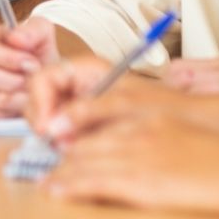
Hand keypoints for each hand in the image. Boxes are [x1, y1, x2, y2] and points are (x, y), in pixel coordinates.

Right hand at [0, 14, 55, 117]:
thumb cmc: (36, 54)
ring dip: (16, 98)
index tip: (31, 63)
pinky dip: (8, 112)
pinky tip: (16, 102)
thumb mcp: (42, 34)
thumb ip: (32, 30)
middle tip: (31, 81)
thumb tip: (15, 38)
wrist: (38, 77)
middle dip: (13, 81)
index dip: (8, 59)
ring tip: (28, 92)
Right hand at [24, 55, 179, 143]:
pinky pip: (56, 133)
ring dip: (51, 134)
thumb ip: (85, 111)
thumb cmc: (159, 105)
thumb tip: (54, 126)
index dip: (39, 101)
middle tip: (56, 140)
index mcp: (83, 69)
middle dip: (43, 120)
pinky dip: (60, 143)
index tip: (46, 125)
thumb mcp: (121, 103)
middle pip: (36, 98)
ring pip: (43, 117)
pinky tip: (75, 149)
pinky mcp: (78, 126)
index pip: (42, 77)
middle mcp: (75, 85)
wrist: (182, 121)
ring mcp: (75, 106)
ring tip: (71, 146)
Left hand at [43, 112, 218, 217]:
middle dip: (62, 151)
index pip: (98, 116)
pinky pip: (93, 181)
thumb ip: (157, 134)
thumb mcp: (183, 132)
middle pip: (86, 139)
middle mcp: (135, 131)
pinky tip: (55, 189)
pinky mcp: (138, 180)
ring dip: (59, 170)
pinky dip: (69, 185)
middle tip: (45, 161)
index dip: (73, 126)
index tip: (57, 135)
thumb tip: (146, 148)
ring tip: (44, 180)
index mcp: (147, 116)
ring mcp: (135, 155)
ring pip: (83, 159)